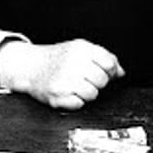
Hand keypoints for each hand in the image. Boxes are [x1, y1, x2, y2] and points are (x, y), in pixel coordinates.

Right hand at [0, 38, 124, 109]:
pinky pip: (78, 104)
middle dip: (97, 83)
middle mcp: (73, 62)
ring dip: (87, 93)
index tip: (104, 72)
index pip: (109, 63)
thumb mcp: (80, 49)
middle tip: (86, 79)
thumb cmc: (57, 58)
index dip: (110, 70)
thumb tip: (121, 72)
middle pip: (102, 80)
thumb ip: (103, 57)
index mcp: (81, 49)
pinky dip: (75, 101)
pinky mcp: (57, 96)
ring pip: (92, 94)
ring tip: (76, 86)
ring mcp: (64, 80)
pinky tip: (68, 92)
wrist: (31, 66)